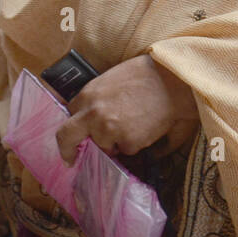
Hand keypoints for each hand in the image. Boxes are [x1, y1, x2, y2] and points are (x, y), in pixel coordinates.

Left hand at [55, 54, 198, 164]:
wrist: (170, 81)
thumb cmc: (143, 76)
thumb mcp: (108, 81)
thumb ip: (95, 100)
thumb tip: (88, 115)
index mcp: (86, 96)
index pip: (69, 117)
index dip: (75, 128)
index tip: (74, 139)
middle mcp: (92, 115)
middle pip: (68, 138)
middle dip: (67, 151)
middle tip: (70, 160)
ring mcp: (108, 130)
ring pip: (105, 146)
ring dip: (116, 141)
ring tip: (134, 122)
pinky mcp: (127, 142)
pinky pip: (127, 150)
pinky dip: (135, 143)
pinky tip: (144, 126)